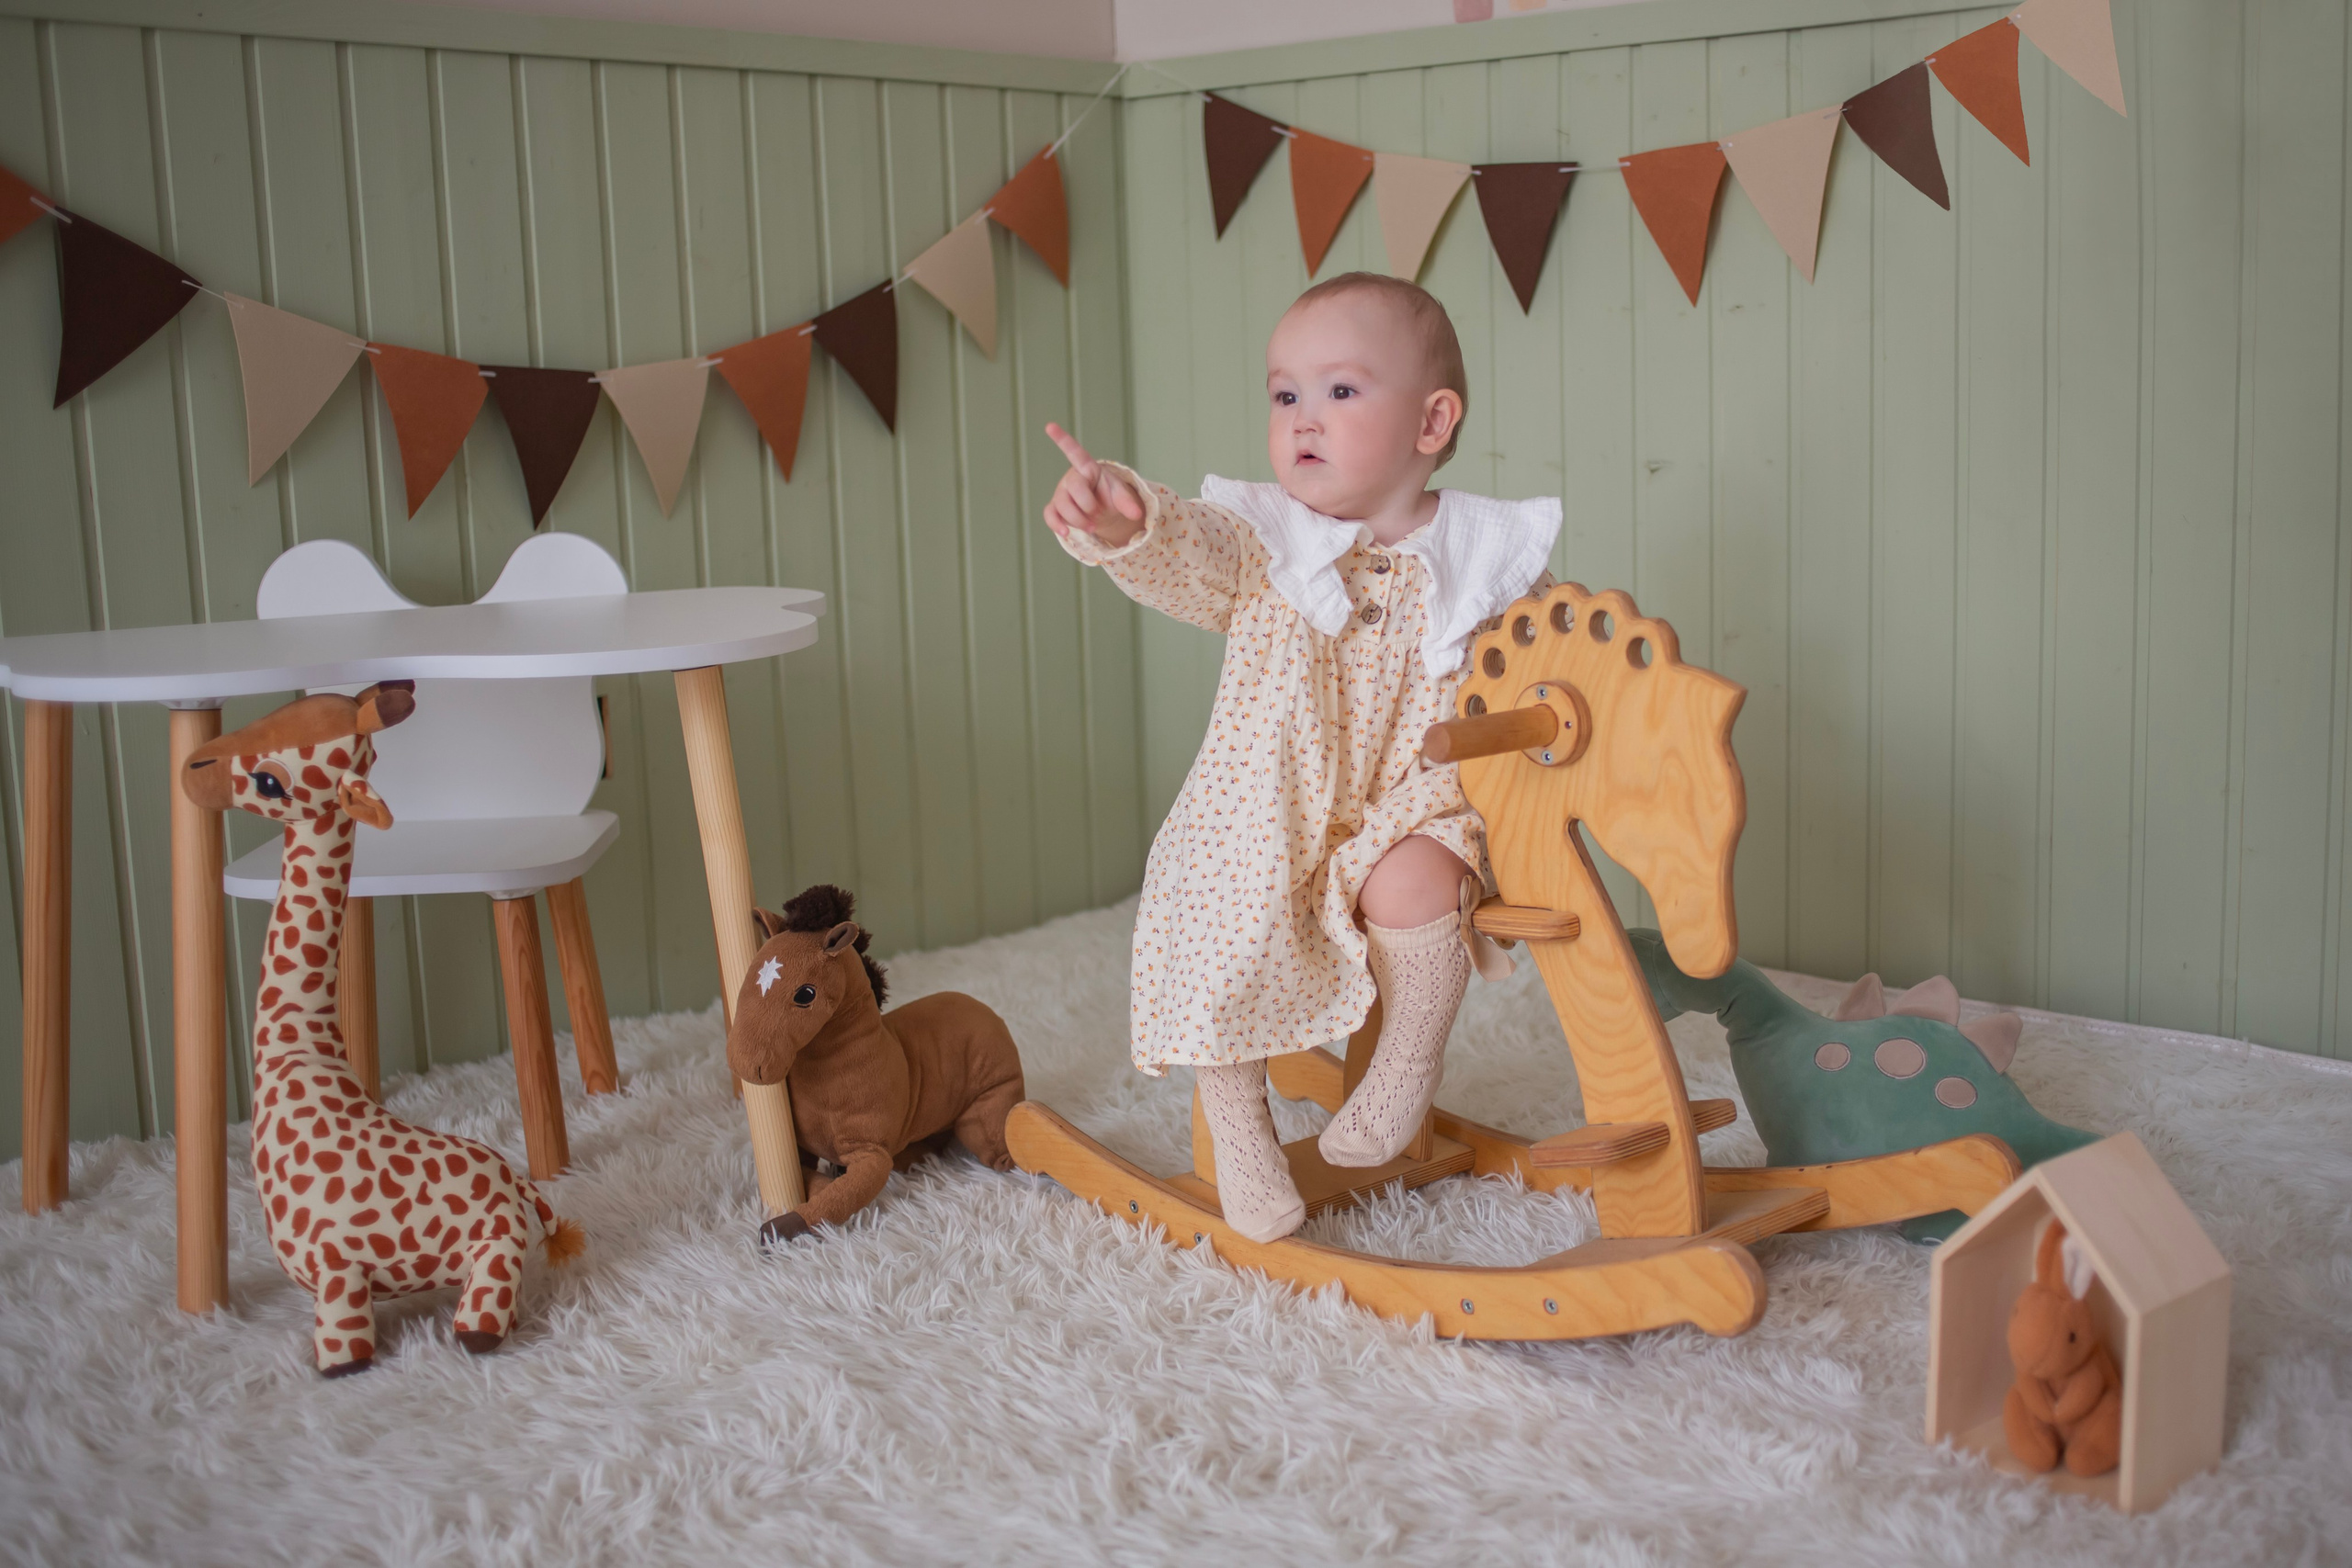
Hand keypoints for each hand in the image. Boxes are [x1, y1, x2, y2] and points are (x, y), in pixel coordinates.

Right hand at [1043, 422, 1144, 547]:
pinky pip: (1050, 515)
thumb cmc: (1109, 496)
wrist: (1101, 512)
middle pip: (1074, 490)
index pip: (1075, 452)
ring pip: (1062, 506)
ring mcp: (1061, 493)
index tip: (1050, 426)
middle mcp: (1072, 478)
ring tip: (1092, 528)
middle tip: (1098, 514)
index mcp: (1088, 468)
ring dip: (1078, 521)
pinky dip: (1057, 525)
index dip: (1062, 439)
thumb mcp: (1121, 495)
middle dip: (1088, 506)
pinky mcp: (1055, 508)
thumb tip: (1137, 514)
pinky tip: (1066, 533)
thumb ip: (1128, 502)